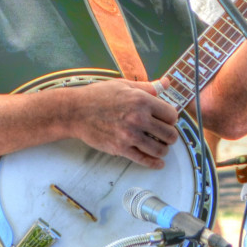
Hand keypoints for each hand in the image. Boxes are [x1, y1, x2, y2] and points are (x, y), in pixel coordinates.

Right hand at [63, 78, 178, 167]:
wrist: (75, 112)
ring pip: (160, 149)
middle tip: (166, 135)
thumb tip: (166, 82)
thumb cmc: (98, 96)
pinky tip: (159, 163)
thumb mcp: (124, 85)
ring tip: (161, 147)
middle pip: (169, 134)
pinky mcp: (120, 148)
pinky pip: (143, 159)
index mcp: (142, 100)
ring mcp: (129, 135)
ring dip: (163, 149)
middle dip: (170, 136)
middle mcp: (138, 118)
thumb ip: (148, 86)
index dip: (171, 118)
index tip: (167, 120)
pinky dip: (154, 163)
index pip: (171, 115)